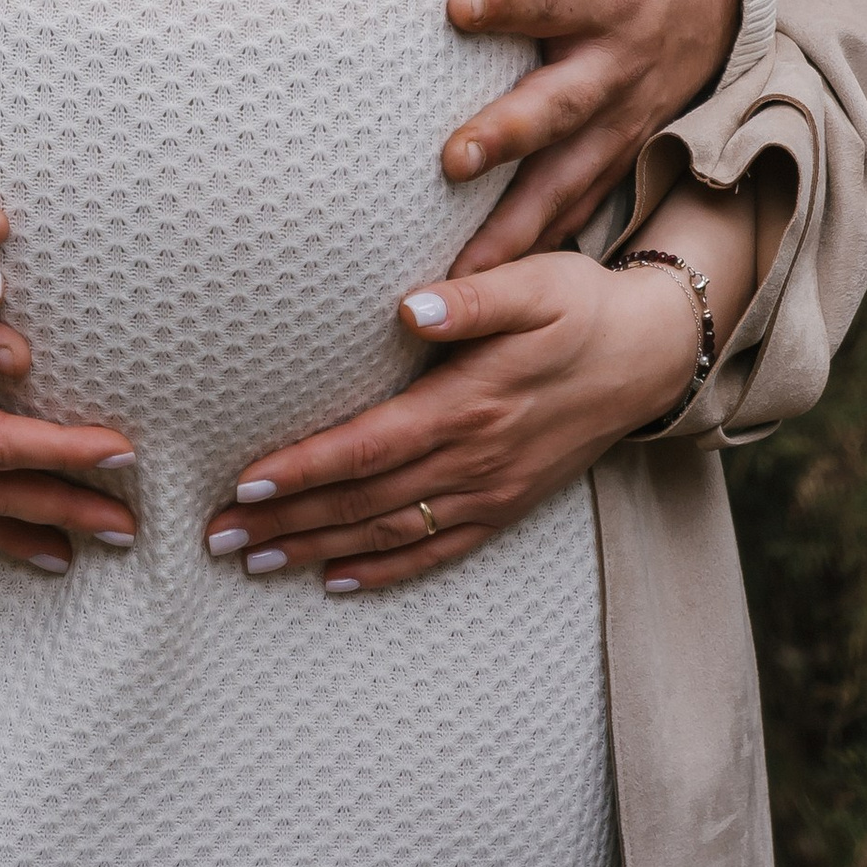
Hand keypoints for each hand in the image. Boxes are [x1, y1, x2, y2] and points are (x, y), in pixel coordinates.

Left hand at [202, 249, 704, 595]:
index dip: (304, 469)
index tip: (244, 483)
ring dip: (318, 551)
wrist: (649, 355)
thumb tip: (411, 308)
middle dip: (287, 522)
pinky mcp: (506, 506)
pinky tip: (337, 582)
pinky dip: (384, 571)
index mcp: (469, 404)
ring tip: (255, 563)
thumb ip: (472, 297)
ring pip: (389, 533)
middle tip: (218, 538)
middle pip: (364, 501)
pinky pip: (436, 552)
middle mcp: (475, 459)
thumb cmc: (580, 304)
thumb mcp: (535, 283)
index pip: (368, 446)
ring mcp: (491, 491)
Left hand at [439, 0, 741, 271]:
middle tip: (448, 155)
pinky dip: (532, 262)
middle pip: (555, 103)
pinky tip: (481, 301)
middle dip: (507, 131)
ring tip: (457, 276)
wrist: (721, 4)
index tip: (455, 2)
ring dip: (512, 227)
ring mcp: (616, 124)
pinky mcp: (614, 162)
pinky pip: (571, 217)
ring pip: (563, 182)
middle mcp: (611, 67)